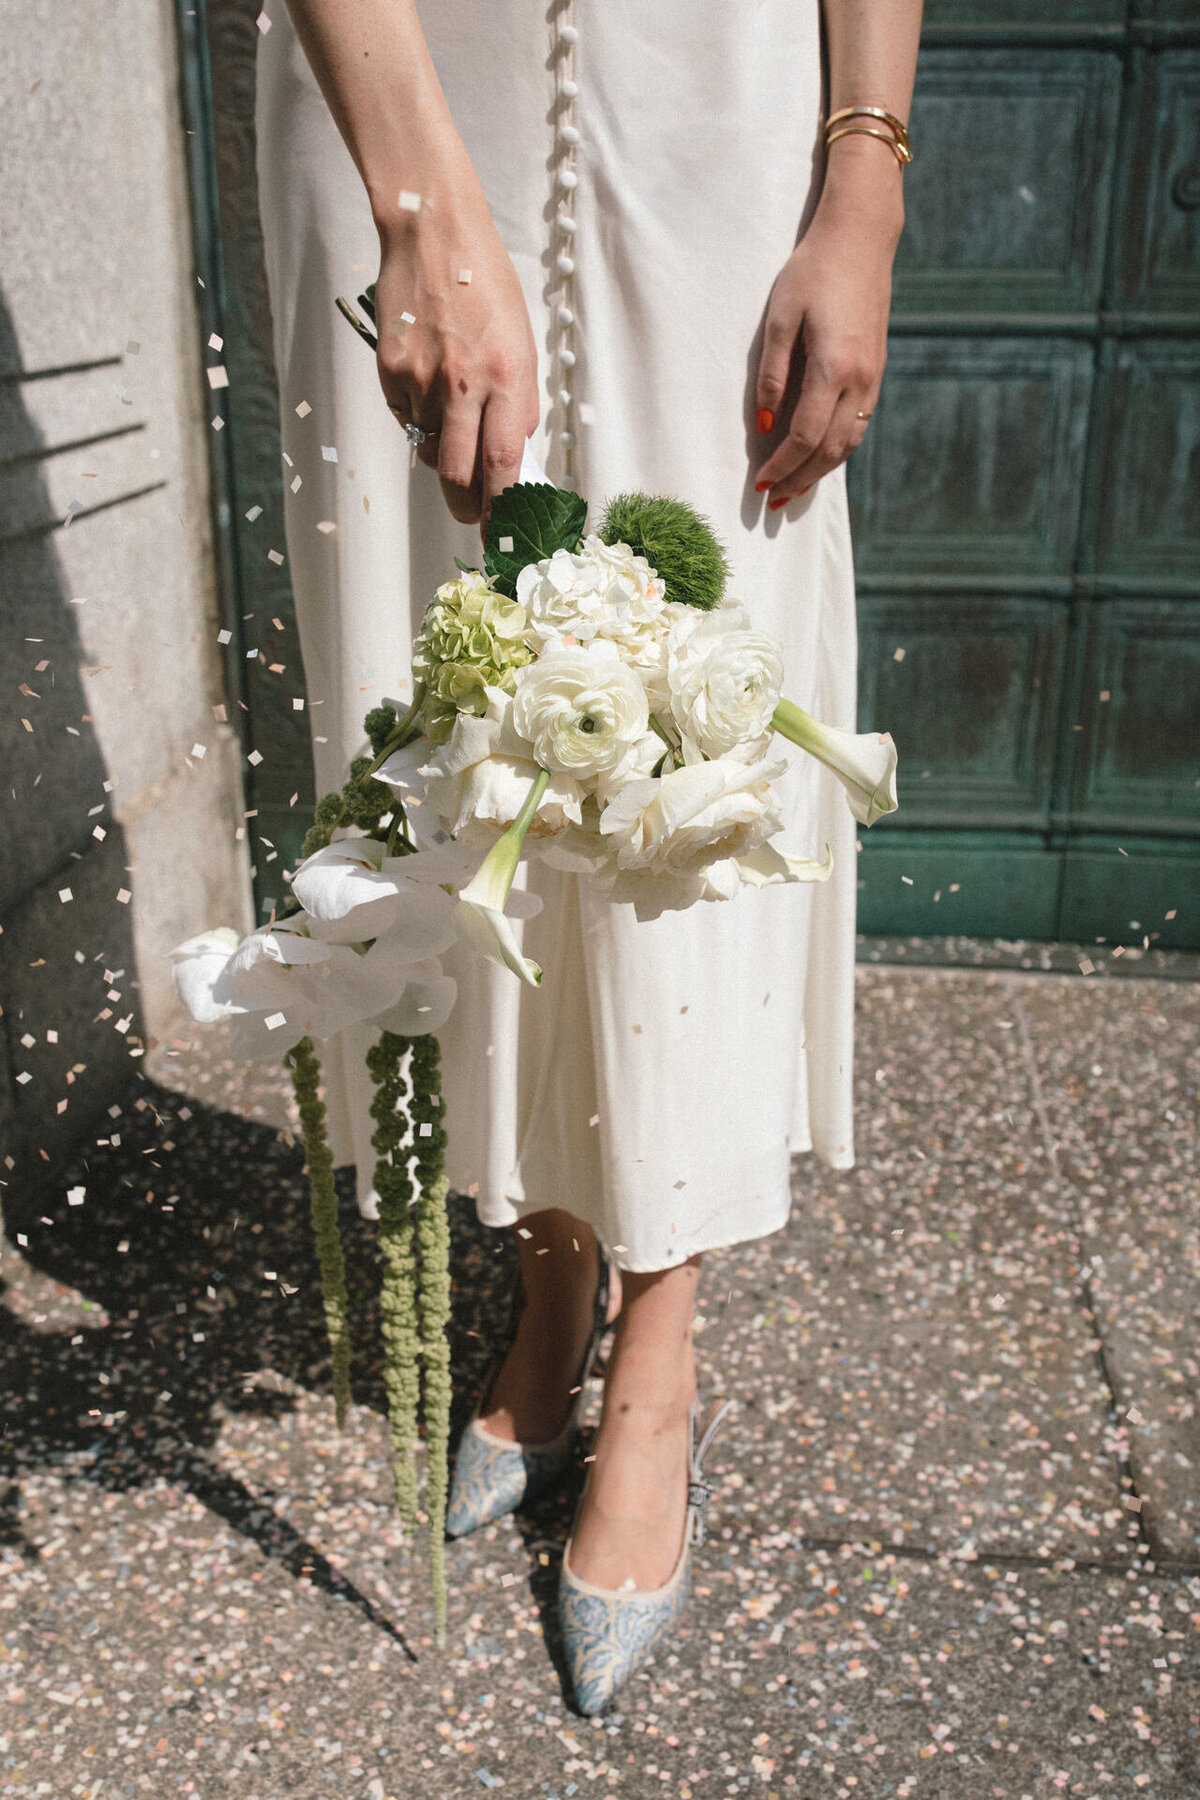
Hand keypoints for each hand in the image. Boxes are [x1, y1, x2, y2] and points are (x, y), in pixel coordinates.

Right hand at [374, 194, 538, 532]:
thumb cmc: (485, 287)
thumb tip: (512, 455)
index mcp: (505, 379)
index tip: (503, 532)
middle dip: (466, 507)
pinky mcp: (390, 372)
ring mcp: (421, 381)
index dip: (502, 508)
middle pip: (457, 476)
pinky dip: (418, 420)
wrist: (432, 235)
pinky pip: (406, 420)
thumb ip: (519, 402)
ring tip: (453, 421)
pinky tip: (427, 385)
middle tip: (472, 515)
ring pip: (428, 452)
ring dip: (442, 457)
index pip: (504, 466)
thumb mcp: (522, 344)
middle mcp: (462, 385)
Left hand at [753, 202, 896, 510]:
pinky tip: (819, 458)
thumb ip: (771, 376)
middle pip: (830, 449)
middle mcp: (860, 379)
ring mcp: (873, 377)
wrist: (860, 239)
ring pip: (849, 441)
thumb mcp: (779, 318)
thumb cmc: (812, 273)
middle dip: (801, 479)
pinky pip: (859, 423)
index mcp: (834, 367)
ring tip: (794, 489)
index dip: (782, 464)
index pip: (805, 435)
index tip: (760, 481)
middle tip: (774, 500)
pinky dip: (838, 449)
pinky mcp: (877, 371)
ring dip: (821, 471)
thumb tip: (763, 424)